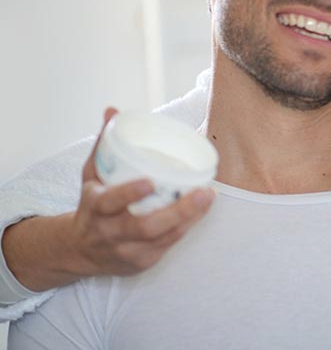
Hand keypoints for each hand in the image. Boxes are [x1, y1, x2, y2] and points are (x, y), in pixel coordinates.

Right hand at [68, 108, 214, 275]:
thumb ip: (104, 143)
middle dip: (178, 211)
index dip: (129, 194)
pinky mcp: (140, 263)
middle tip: (203, 192)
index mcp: (95, 208)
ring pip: (162, 239)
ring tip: (208, 197)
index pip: (110, 202)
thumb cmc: (92, 205)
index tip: (151, 181)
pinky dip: (185, 228)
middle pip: (145, 227)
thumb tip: (113, 111)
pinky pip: (167, 246)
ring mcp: (125, 251)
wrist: (78, 250)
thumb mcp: (91, 174)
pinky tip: (200, 212)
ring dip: (189, 219)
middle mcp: (109, 233)